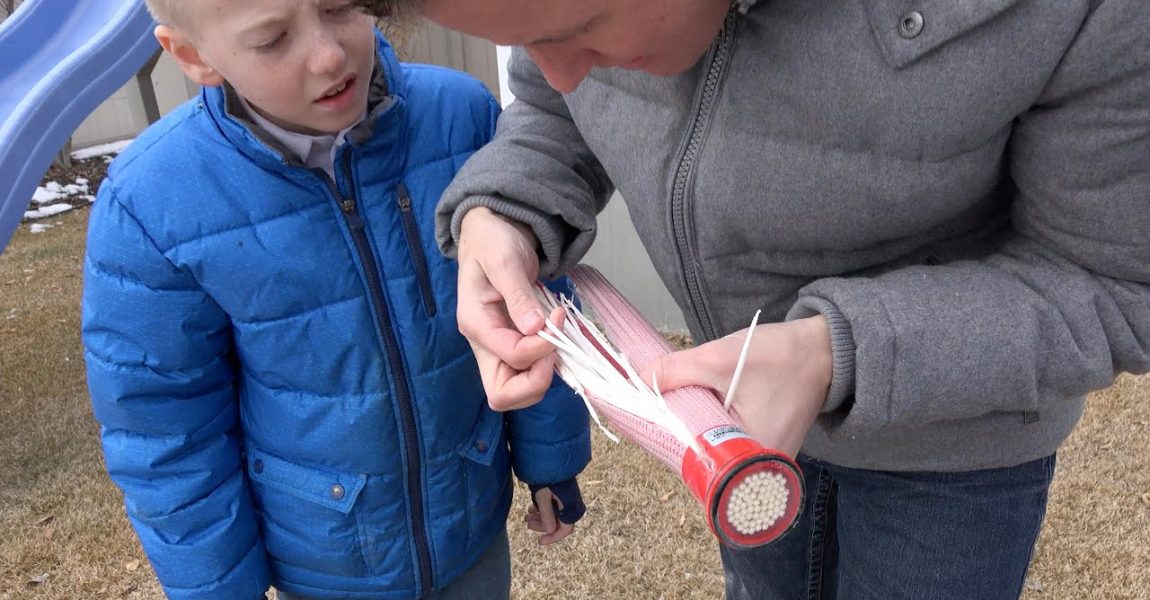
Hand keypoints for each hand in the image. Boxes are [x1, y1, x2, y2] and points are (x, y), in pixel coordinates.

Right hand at [456, 208, 564, 409]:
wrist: (493, 232)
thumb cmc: (494, 241)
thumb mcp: (505, 261)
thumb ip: (518, 295)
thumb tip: (535, 328)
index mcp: (475, 323)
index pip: (510, 356)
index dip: (539, 348)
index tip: (556, 319)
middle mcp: (483, 343)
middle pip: (502, 393)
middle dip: (535, 382)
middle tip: (555, 351)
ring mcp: (497, 347)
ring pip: (517, 390)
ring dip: (543, 375)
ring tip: (557, 341)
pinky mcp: (512, 344)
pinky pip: (528, 372)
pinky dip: (546, 366)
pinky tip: (555, 339)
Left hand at [525, 482, 583, 545]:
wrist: (549, 457)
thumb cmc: (547, 476)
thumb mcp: (543, 496)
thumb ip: (547, 515)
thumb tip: (549, 530)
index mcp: (569, 506)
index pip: (565, 529)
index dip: (553, 537)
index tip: (539, 541)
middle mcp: (569, 504)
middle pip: (557, 522)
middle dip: (541, 525)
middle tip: (527, 524)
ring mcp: (563, 498)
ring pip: (552, 514)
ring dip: (539, 518)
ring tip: (526, 517)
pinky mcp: (558, 493)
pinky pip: (551, 506)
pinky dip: (541, 509)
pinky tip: (531, 508)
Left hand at [641, 316, 832, 456]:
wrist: (822, 349)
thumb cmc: (781, 357)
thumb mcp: (720, 358)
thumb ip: (676, 371)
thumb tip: (638, 379)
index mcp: (753, 460)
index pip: (697, 466)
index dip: (669, 442)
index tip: (648, 421)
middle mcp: (761, 472)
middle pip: (703, 462)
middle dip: (679, 434)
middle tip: (659, 408)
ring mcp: (763, 462)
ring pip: (714, 451)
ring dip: (694, 428)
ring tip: (676, 405)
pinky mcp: (763, 449)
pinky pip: (727, 443)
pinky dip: (711, 425)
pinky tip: (698, 406)